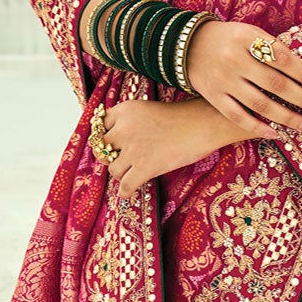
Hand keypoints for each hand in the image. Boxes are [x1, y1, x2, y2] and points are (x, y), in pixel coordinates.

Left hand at [99, 97, 240, 200]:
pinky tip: (127, 192)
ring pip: (113, 170)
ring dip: (121, 174)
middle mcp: (124, 129)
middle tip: (123, 160)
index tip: (113, 145)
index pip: (100, 128)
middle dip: (111, 157)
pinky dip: (125, 191)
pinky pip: (125, 186)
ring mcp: (133, 149)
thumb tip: (113, 145)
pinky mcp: (145, 167)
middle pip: (103, 150)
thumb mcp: (146, 109)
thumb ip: (129, 122)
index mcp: (124, 111)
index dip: (106, 138)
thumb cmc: (179, 117)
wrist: (201, 124)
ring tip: (132, 173)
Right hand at [183, 20, 301, 137]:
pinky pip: (238, 116)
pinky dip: (258, 127)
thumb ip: (273, 48)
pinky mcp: (214, 97)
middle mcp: (235, 59)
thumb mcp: (250, 33)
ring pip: (260, 104)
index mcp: (247, 39)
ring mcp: (224, 80)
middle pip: (276, 84)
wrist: (189, 45)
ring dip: (286, 117)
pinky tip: (276, 133)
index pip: (283, 59)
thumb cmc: (229, 39)